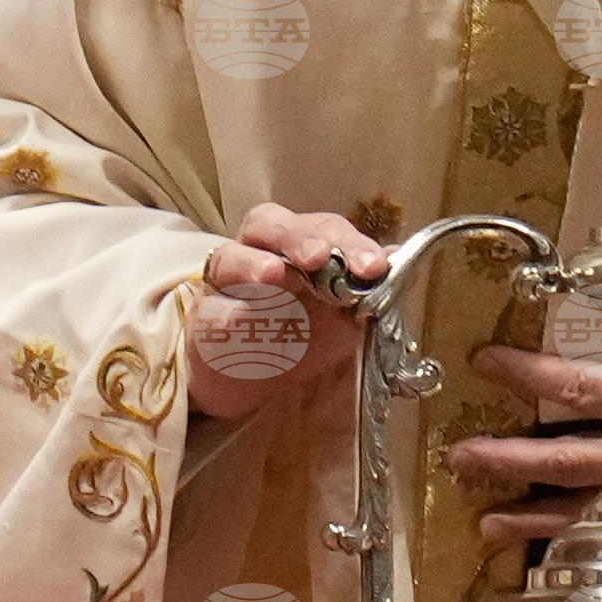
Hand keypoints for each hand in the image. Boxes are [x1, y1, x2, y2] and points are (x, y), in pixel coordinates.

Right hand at [186, 207, 389, 420]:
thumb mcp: (343, 319)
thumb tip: (398, 259)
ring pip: (230, 257)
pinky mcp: (203, 318)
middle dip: (297, 237)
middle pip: (269, 223)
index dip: (348, 242)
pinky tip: (239, 318)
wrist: (252, 377)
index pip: (322, 228)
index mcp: (297, 246)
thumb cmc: (298, 336)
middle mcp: (258, 252)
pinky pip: (210, 309)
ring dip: (255, 263)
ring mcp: (226, 284)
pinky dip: (224, 311)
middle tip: (318, 257)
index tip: (374, 266)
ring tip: (278, 276)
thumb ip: (368, 291)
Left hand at [446, 345, 601, 544]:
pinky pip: (580, 527)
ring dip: (520, 508)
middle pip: (564, 456)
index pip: (578, 386)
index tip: (483, 360)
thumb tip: (590, 308)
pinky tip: (495, 529)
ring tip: (477, 504)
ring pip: (570, 503)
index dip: (530, 374)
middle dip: (510, 457)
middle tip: (460, 453)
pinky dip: (537, 529)